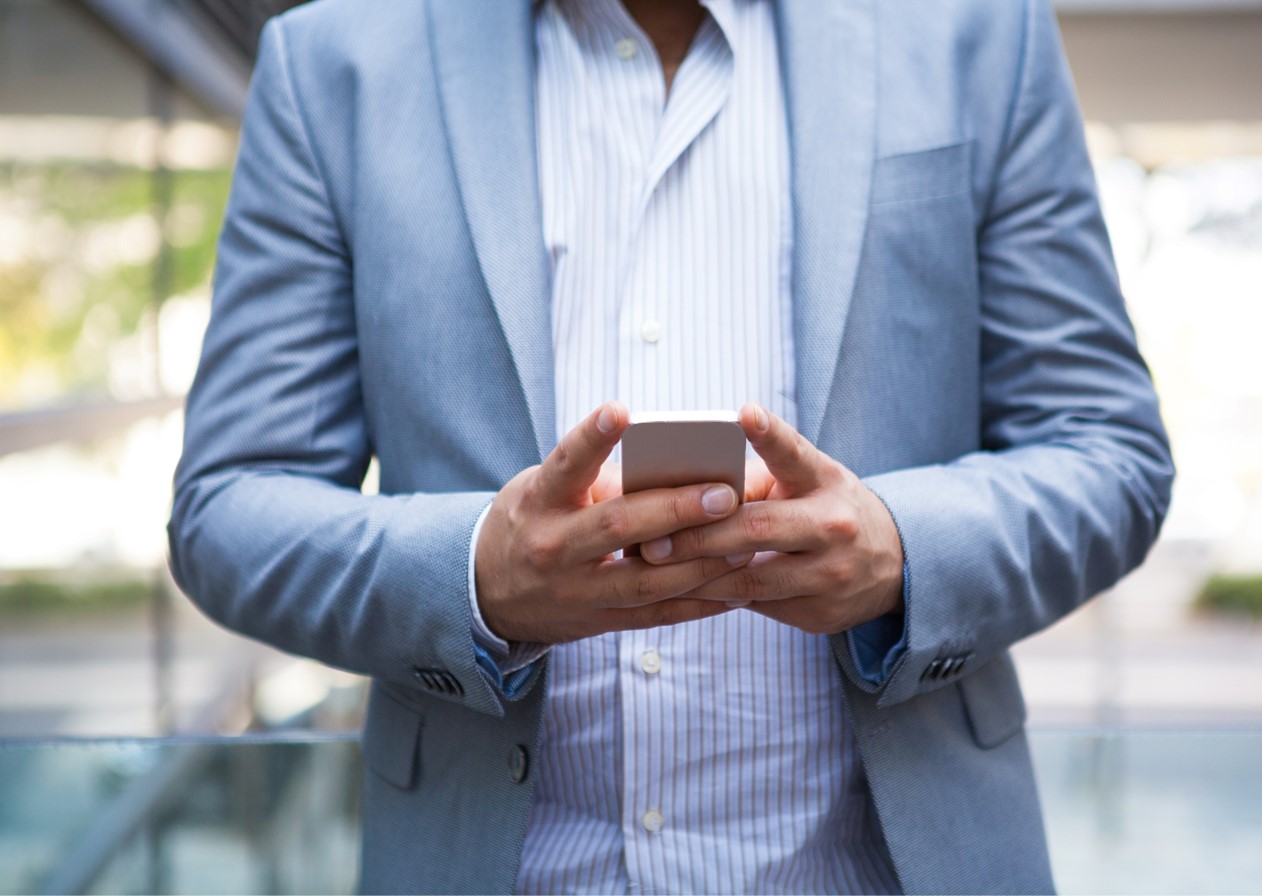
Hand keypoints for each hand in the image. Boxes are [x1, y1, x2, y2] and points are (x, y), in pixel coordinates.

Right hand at [475, 402, 751, 643]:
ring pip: (644, 581)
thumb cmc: (533, 519)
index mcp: (539, 502)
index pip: (565, 465)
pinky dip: (698, 603)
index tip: (620, 410)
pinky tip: (735, 588)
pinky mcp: (597, 623)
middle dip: (674, 510)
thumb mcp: (544, 490)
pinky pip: (655, 616)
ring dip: (699, 563)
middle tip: (723, 494)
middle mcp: (553, 547)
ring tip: (744, 544)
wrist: (488, 591)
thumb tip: (676, 465)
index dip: (591, 439)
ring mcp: (575, 591)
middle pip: (616, 526)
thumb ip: (599, 478)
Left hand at [640, 403, 904, 634]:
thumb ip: (754, 482)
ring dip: (696, 574)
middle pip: (758, 528)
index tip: (744, 412)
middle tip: (652, 540)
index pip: (795, 453)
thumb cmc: (824, 508)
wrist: (893, 565)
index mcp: (825, 480)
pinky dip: (716, 597)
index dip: (770, 433)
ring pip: (750, 579)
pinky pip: (755, 605)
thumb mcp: (807, 483)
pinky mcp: (821, 613)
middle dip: (698, 536)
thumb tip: (682, 490)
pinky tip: (683, 591)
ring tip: (654, 567)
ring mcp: (831, 574)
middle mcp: (834, 525)